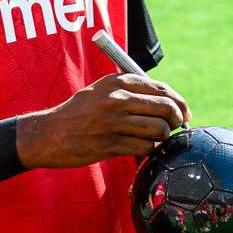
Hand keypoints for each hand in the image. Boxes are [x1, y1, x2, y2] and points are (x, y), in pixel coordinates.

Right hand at [17, 73, 190, 168]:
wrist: (48, 134)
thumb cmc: (77, 114)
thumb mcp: (100, 91)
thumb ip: (129, 91)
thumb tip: (166, 101)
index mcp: (117, 82)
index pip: (161, 88)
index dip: (178, 102)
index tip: (184, 113)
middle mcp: (117, 98)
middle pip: (165, 107)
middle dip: (176, 120)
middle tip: (175, 128)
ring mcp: (114, 122)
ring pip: (159, 129)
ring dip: (163, 138)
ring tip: (155, 140)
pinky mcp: (110, 144)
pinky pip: (145, 147)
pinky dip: (149, 150)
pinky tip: (143, 149)